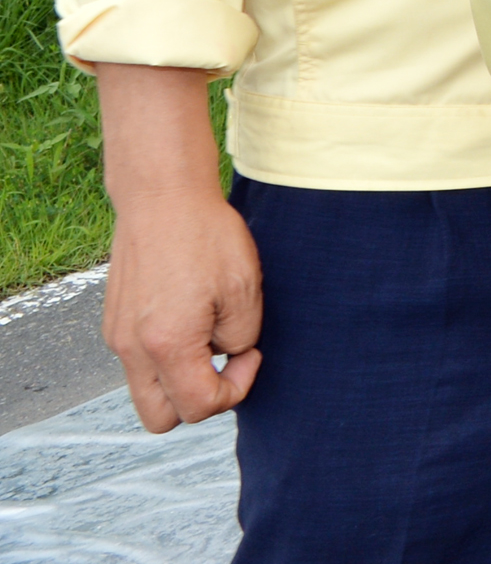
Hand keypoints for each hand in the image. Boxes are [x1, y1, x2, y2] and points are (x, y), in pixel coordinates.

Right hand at [93, 64, 259, 431]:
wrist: (161, 197)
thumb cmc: (206, 236)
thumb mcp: (245, 289)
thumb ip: (240, 338)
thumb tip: (228, 357)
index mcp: (166, 344)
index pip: (199, 407)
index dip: (236, 390)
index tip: (252, 354)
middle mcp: (132, 349)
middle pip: (160, 418)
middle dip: (199, 401)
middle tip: (226, 361)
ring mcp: (117, 337)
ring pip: (146, 391)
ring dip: (180, 380)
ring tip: (208, 336)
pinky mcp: (114, 322)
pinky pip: (139, 362)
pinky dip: (165, 357)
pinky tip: (189, 318)